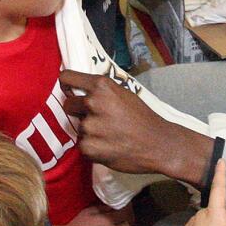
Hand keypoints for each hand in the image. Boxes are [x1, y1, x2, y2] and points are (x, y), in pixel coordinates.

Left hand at [60, 69, 213, 183]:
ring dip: (89, 131)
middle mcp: (92, 102)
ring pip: (77, 126)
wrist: (158, 145)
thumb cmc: (142, 118)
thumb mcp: (123, 94)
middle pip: (68, 104)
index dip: (66, 85)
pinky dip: (92, 146)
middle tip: (98, 118)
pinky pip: (82, 144)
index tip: (69, 90)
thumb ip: (101, 91)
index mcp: (102, 86)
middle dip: (78, 111)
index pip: (66, 78)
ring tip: (109, 134)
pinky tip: (109, 146)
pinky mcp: (88, 146)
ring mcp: (89, 126)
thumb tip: (80, 90)